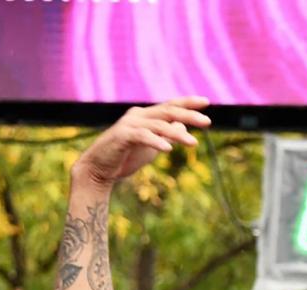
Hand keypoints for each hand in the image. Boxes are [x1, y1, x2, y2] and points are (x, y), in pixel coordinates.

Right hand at [73, 97, 210, 186]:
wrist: (98, 170)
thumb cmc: (125, 157)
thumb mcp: (151, 146)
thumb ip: (165, 135)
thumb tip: (183, 126)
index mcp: (146, 116)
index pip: (170, 106)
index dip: (188, 103)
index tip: (206, 102)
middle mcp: (137, 116)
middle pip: (167, 111)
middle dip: (188, 115)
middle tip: (207, 122)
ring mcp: (128, 125)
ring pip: (158, 125)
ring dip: (178, 134)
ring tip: (194, 143)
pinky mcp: (121, 136)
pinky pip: (142, 136)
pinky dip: (156, 141)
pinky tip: (168, 149)